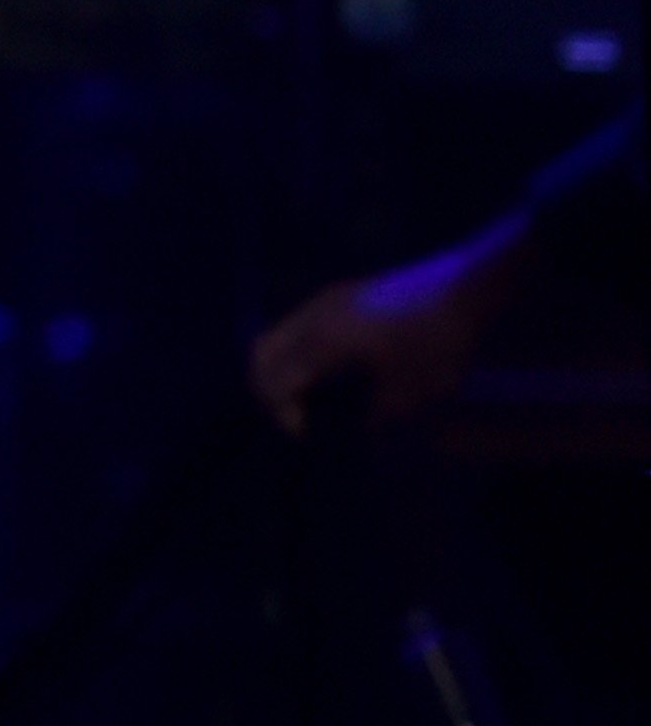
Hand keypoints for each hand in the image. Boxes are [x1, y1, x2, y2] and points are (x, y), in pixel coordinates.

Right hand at [248, 216, 529, 435]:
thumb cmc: (436, 343)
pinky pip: (296, 326)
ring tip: (310, 398)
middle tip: (298, 418)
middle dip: (268, 389)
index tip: (307, 436)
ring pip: (276, 335)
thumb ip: (376, 414)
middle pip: (261, 353)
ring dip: (281, 368)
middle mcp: (312, 316)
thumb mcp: (411, 392)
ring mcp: (323, 300)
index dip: (282, 413)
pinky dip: (296, 353)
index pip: (274, 380)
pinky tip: (328, 372)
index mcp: (323, 341)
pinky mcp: (338, 295)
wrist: (464, 289)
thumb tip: (361, 427)